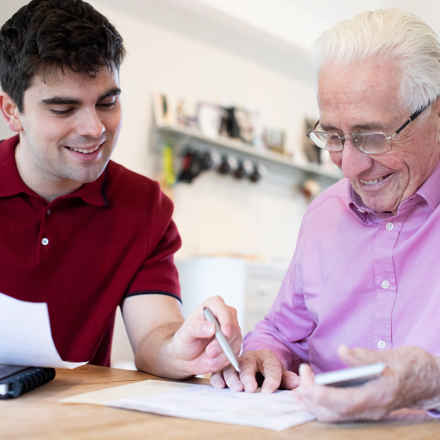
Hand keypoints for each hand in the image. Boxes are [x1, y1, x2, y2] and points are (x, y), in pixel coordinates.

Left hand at [169, 295, 241, 375]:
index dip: (227, 322)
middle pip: (233, 327)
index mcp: (214, 305)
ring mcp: (233, 330)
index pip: (225, 311)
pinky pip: (235, 353)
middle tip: (209, 353)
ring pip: (235, 342)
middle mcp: (226, 315)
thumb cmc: (185, 340)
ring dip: (222, 353)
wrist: (186, 356)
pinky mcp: (235, 344)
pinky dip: (224, 359)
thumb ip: (197, 328)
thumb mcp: (185, 334)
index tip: (225, 333)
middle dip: (222, 343)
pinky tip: (213, 359)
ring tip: (208, 356)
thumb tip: (212, 328)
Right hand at [210, 349, 299, 392]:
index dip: (271, 378)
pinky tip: (219, 385)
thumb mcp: (280, 374)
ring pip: (230, 366)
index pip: (271, 366)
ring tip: (236, 388)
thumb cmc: (268, 372)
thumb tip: (297, 382)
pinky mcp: (223, 369)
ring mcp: (234, 363)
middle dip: (248, 376)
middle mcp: (249, 357)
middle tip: (250, 388)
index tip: (269, 390)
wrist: (256, 364)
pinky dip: (217, 378)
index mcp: (267, 357)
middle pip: (247, 364)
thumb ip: (287, 379)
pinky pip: (218, 371)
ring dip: (232, 377)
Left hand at [296, 345, 439, 421]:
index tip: (306, 376)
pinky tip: (314, 392)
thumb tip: (342, 351)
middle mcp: (372, 409)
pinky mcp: (367, 408)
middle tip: (299, 378)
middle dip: (311, 398)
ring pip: (336, 416)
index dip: (319, 393)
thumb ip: (365, 356)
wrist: (432, 381)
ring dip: (314, 404)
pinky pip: (340, 413)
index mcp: (378, 396)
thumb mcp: (393, 356)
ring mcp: (369, 412)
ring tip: (300, 387)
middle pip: (334, 413)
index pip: (342, 402)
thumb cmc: (414, 366)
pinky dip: (323, 405)